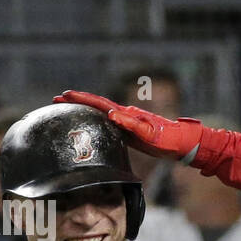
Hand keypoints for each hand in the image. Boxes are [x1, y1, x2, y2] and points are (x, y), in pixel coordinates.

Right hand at [53, 90, 206, 162]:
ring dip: (85, 111)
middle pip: (97, 105)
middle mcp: (126, 115)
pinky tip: (91, 126)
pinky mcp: (131, 133)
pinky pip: (108, 125)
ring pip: (101, 114)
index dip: (82, 99)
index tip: (64, 95)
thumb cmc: (168, 139)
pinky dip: (96, 122)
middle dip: (78, 102)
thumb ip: (131, 124)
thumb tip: (111, 114)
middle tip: (57, 100)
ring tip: (68, 110)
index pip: (100, 103)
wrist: (184, 144)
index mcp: (127, 114)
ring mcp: (128, 123)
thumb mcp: (150, 133)